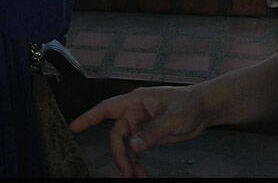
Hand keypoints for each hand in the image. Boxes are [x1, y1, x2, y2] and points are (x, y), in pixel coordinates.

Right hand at [70, 85, 208, 177]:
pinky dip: (136, 162)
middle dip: (119, 154)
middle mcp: (135, 111)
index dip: (89, 117)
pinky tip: (142, 173)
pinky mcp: (148, 133)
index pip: (107, 108)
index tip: (74, 127)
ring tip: (136, 176)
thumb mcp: (173, 119)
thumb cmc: (189, 105)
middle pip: (117, 135)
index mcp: (136, 102)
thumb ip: (153, 132)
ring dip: (128, 161)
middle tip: (127, 172)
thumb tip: (134, 145)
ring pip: (126, 145)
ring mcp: (141, 123)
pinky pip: (135, 149)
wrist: (204, 108)